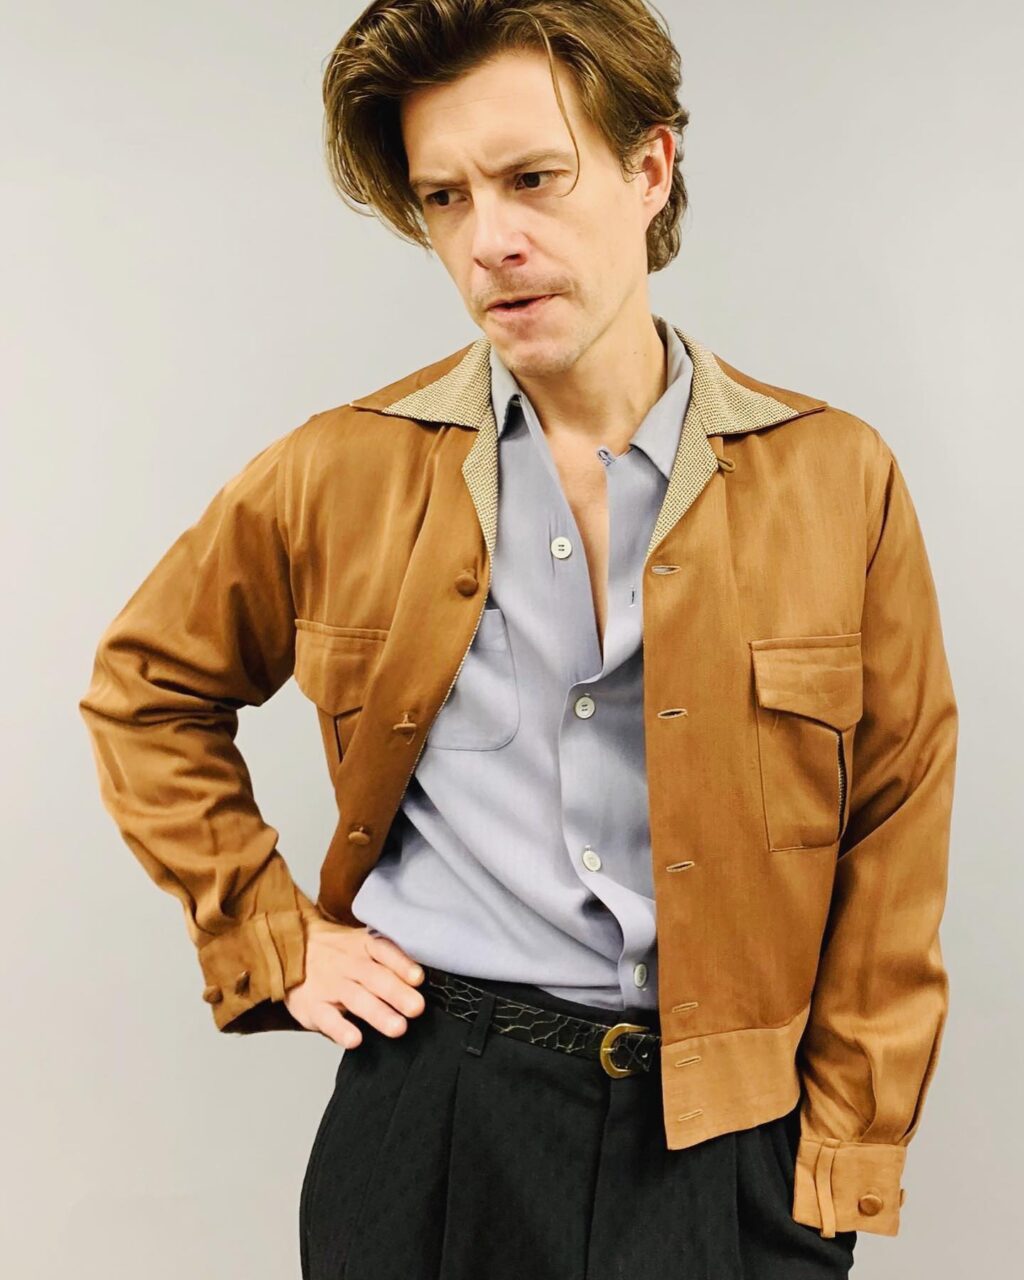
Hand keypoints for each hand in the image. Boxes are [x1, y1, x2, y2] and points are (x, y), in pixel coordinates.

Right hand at [284, 919, 425, 1047]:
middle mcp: (348, 964)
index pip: (385, 951)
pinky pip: (327, 1018)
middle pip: (375, 977)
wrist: (290, 948)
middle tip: (417, 1008)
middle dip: (398, 993)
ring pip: (356, 999)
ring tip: (398, 1028)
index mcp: (363, 946)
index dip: (402, 964)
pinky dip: (340, 1029)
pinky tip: (354, 1039)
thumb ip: (389, 960)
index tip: (419, 978)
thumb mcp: (361, 945)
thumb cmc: (338, 952)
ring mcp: (330, 985)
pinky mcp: (312, 1006)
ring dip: (378, 1013)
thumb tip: (422, 983)